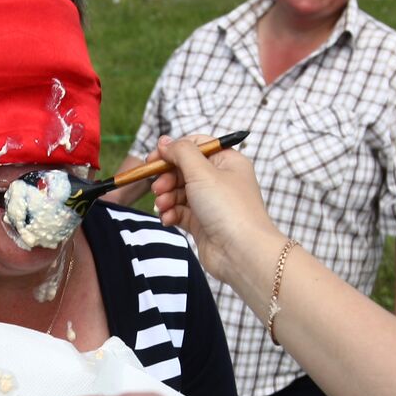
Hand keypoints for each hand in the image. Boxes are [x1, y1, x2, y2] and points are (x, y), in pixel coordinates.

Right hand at [151, 134, 281, 280]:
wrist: (242, 253)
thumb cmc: (229, 209)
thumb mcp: (202, 172)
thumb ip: (181, 152)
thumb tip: (165, 141)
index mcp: (228, 162)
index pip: (197, 146)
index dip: (174, 150)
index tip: (153, 158)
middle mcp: (221, 181)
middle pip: (185, 170)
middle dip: (167, 177)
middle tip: (157, 187)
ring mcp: (212, 203)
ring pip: (180, 192)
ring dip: (166, 197)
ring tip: (162, 205)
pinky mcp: (203, 224)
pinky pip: (180, 212)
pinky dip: (171, 213)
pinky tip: (167, 219)